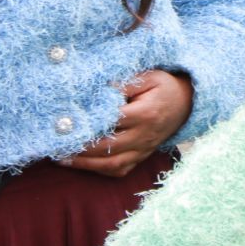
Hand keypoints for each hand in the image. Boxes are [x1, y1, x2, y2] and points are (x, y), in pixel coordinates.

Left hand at [59, 69, 192, 177]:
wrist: (187, 103)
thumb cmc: (163, 86)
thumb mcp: (148, 75)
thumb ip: (124, 82)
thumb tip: (99, 88)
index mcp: (146, 113)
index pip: (113, 120)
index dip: (89, 122)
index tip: (66, 122)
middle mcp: (145, 136)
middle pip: (109, 146)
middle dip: (81, 147)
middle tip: (57, 143)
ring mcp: (144, 150)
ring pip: (112, 163)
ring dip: (86, 163)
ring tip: (62, 158)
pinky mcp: (142, 157)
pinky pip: (120, 170)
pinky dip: (99, 170)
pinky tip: (81, 164)